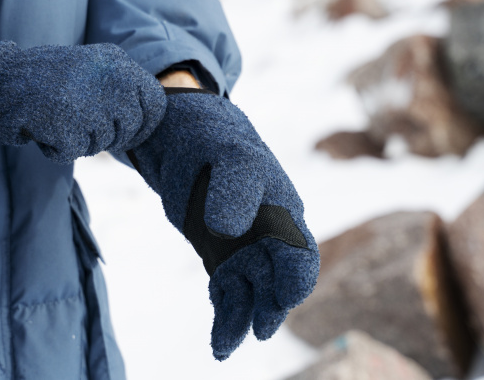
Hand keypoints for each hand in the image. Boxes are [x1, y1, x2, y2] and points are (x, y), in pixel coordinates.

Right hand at [0, 41, 165, 163]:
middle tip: (78, 123)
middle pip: (131, 127)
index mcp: (116, 61)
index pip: (155, 102)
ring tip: (53, 117)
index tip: (128, 130)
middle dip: (108, 135)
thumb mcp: (87, 67)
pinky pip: (73, 150)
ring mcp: (91, 103)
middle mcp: (111, 79)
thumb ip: (114, 87)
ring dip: (78, 139)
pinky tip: (41, 128)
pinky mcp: (70, 125)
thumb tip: (140, 119)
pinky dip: (55, 146)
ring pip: (102, 142)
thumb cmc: (40, 75)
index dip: (143, 122)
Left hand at [123, 89, 319, 360]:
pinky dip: (226, 319)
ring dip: (244, 320)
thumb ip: (233, 189)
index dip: (297, 276)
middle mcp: (270, 236)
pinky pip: (230, 297)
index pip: (301, 252)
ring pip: (254, 295)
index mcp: (283, 211)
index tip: (285, 297)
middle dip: (271, 308)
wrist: (183, 139)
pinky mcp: (221, 261)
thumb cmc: (214, 141)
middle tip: (256, 330)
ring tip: (224, 345)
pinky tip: (219, 342)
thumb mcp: (227, 156)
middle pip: (280, 283)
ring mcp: (245, 250)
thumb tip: (230, 230)